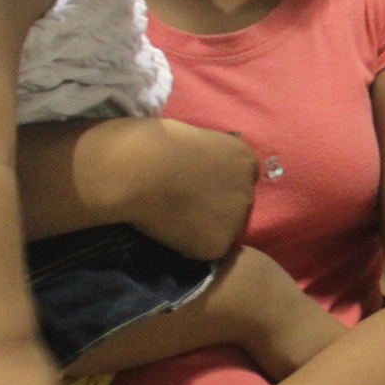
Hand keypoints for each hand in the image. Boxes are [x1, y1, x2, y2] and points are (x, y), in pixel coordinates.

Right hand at [88, 117, 257, 259]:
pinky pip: (204, 248)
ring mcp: (236, 218)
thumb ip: (206, 156)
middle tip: (182, 203)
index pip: (240, 177)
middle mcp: (248, 189)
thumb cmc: (151, 142)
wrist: (136, 169)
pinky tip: (166, 229)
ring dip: (202, 226)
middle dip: (214, 205)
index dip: (216, 183)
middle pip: (235, 204)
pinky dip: (187, 244)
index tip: (195, 185)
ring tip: (170, 217)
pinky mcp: (219, 244)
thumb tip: (200, 166)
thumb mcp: (192, 136)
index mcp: (243, 157)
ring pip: (220, 228)